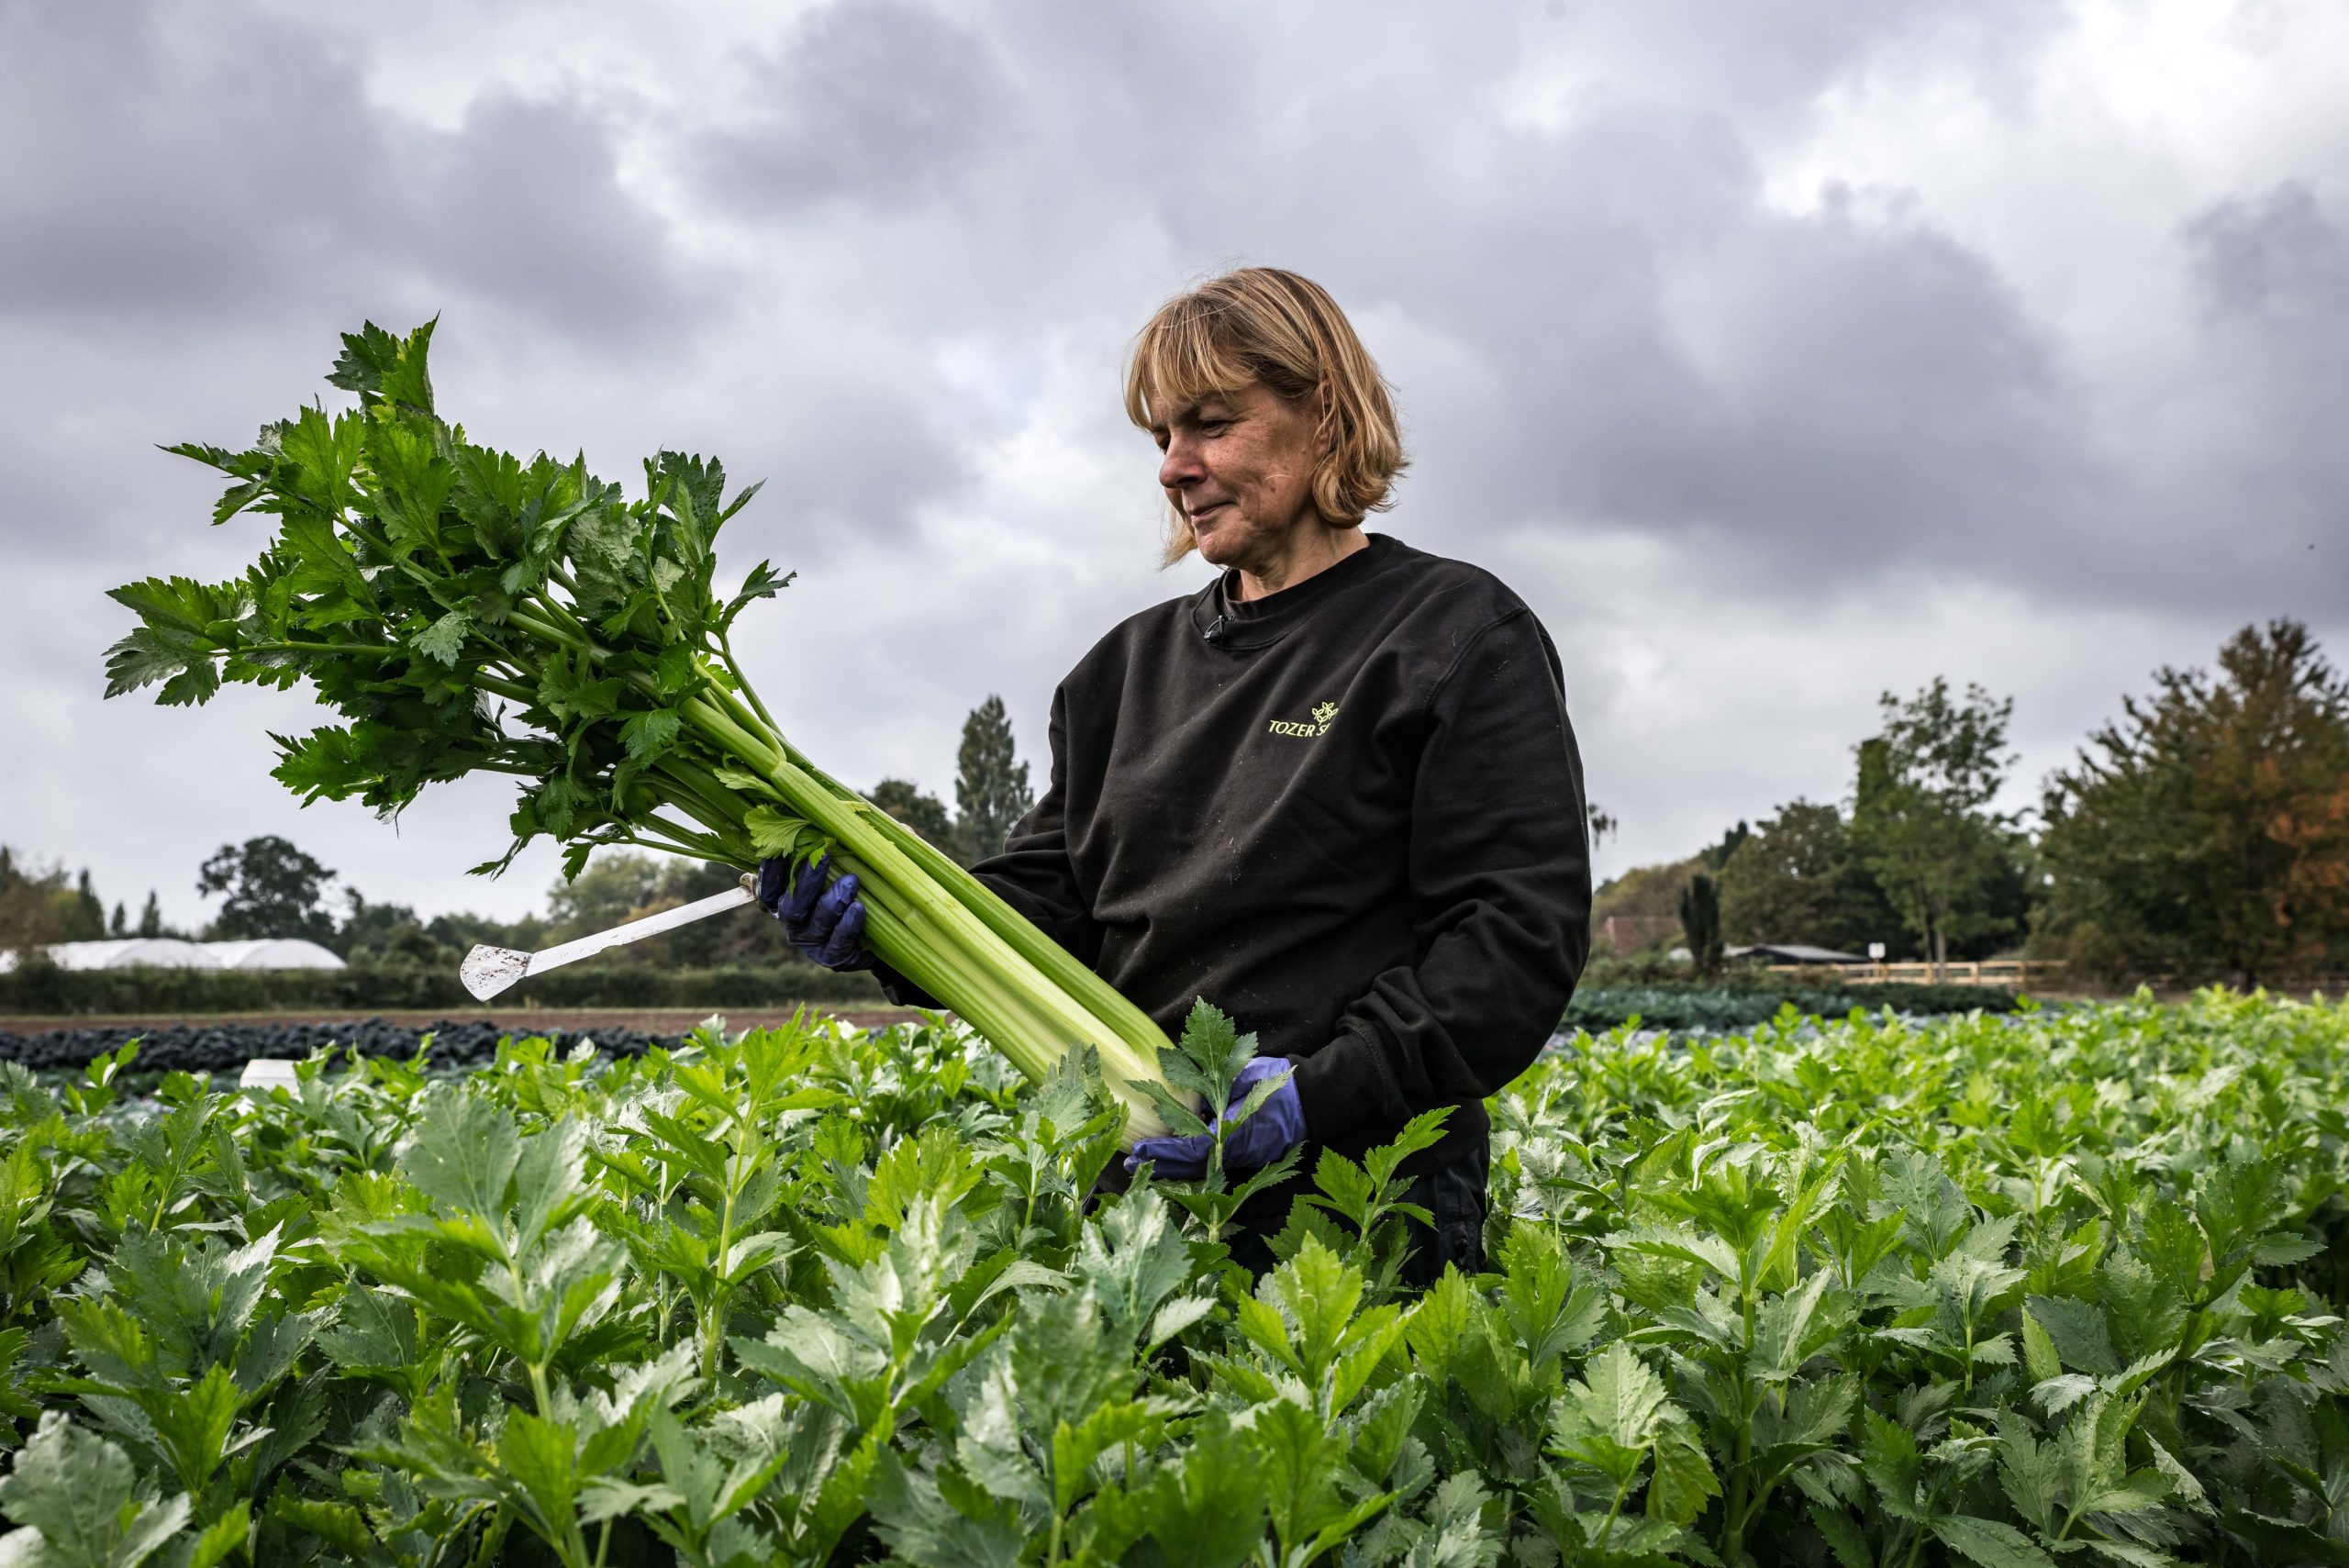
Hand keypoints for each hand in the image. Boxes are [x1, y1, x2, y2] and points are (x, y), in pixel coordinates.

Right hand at [755, 854, 874, 970]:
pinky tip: (858, 909)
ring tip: (851, 880)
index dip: (770, 871)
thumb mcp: (845, 867)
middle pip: (790, 906)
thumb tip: (852, 816)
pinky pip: (838, 943)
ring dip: (832, 901)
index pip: (768, 888)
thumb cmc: (856, 890)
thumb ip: (840, 847)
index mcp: (787, 900)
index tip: (779, 847)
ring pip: (815, 923)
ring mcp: (813, 943)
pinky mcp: (834, 958)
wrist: (881, 935)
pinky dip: (847, 925)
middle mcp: (794, 923)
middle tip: (822, 856)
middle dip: (805, 881)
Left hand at [1125, 1056, 1305, 1179]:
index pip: (1191, 1149)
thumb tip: (1188, 1097)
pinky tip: (1170, 1159)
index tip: (1140, 1148)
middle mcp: (1234, 1152)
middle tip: (1130, 1164)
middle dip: (1160, 1165)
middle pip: (1190, 1166)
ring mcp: (1239, 1156)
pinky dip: (1187, 1161)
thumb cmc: (1281, 1084)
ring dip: (1170, 1166)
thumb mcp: (1248, 1077)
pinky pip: (1208, 1161)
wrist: (1313, 1099)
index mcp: (1236, 1136)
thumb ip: (1218, 1088)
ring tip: (1144, 1164)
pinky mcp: (1241, 1153)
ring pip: (1198, 1166)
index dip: (1164, 1150)